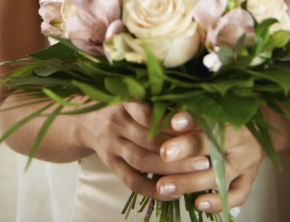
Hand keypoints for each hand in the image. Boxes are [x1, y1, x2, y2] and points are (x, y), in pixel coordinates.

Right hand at [77, 103, 211, 199]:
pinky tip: (172, 193)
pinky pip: (131, 180)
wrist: (84, 120)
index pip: (149, 114)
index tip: (198, 129)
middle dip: (178, 149)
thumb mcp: (134, 94)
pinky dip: (151, 190)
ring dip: (169, 169)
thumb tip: (195, 107)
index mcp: (126, 102)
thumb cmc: (121, 106)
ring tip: (195, 175)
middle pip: (148, 139)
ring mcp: (112, 145)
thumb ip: (157, 100)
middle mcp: (117, 123)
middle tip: (205, 157)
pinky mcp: (111, 164)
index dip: (173, 123)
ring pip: (141, 160)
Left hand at [154, 111, 264, 212]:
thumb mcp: (211, 107)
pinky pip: (237, 195)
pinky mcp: (250, 178)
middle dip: (187, 150)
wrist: (259, 126)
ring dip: (190, 182)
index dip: (192, 119)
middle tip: (163, 155)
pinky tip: (197, 203)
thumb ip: (189, 110)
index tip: (173, 120)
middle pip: (215, 145)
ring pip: (220, 174)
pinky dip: (217, 202)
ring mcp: (247, 160)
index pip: (210, 116)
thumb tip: (157, 110)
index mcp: (232, 114)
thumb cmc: (226, 114)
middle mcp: (242, 138)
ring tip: (164, 186)